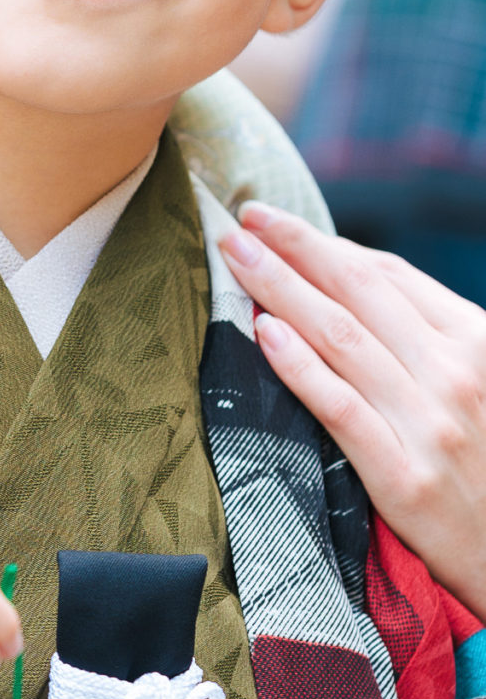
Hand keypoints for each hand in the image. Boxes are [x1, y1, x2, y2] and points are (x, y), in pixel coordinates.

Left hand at [219, 203, 485, 620]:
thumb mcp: (479, 384)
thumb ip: (428, 336)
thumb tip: (349, 280)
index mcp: (477, 342)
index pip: (387, 277)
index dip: (325, 244)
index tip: (275, 221)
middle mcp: (456, 374)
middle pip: (357, 293)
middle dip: (294, 248)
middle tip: (241, 219)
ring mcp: (429, 425)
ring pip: (340, 337)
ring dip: (280, 288)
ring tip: (236, 256)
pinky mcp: (403, 479)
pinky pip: (339, 408)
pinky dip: (298, 365)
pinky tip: (262, 332)